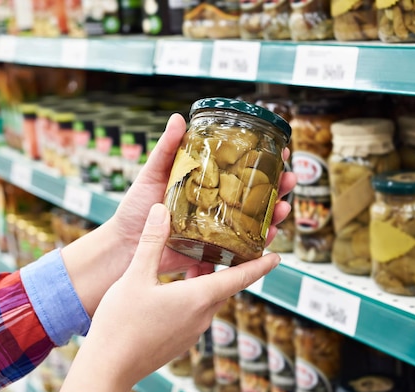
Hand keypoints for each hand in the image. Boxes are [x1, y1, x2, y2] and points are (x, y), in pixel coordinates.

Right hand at [56, 204, 280, 391]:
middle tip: (231, 244)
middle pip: (224, 286)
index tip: (279, 256)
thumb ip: (152, 242)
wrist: (109, 368)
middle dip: (229, 266)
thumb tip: (162, 210)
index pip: (240, 278)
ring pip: (208, 299)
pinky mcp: (180, 341)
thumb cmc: (121, 324)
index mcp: (198, 298)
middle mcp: (201, 317)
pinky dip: (194, 296)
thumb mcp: (135, 276)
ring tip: (198, 259)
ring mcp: (191, 332)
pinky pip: (195, 312)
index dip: (261, 265)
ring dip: (207, 280)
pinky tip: (177, 288)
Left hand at [61, 113, 294, 316]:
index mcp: (206, 184)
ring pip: (254, 222)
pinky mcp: (213, 251)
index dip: (265, 161)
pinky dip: (259, 244)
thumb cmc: (136, 208)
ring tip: (282, 209)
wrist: (124, 246)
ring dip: (274, 216)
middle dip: (278, 188)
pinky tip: (269, 237)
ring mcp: (216, 229)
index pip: (242, 170)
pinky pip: (241, 248)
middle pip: (256, 196)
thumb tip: (178, 118)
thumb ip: (166, 149)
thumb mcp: (152, 174)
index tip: (283, 151)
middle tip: (289, 181)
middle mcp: (216, 206)